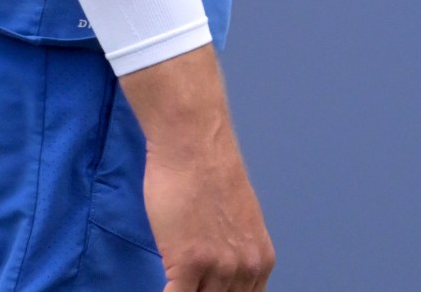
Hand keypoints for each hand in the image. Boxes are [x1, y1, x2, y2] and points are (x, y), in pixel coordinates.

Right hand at [122, 47, 273, 290]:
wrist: (193, 144)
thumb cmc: (209, 175)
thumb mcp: (237, 223)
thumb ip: (233, 255)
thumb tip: (220, 279)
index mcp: (261, 261)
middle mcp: (245, 268)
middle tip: (187, 288)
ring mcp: (218, 267)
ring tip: (172, 286)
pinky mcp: (188, 263)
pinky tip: (160, 290)